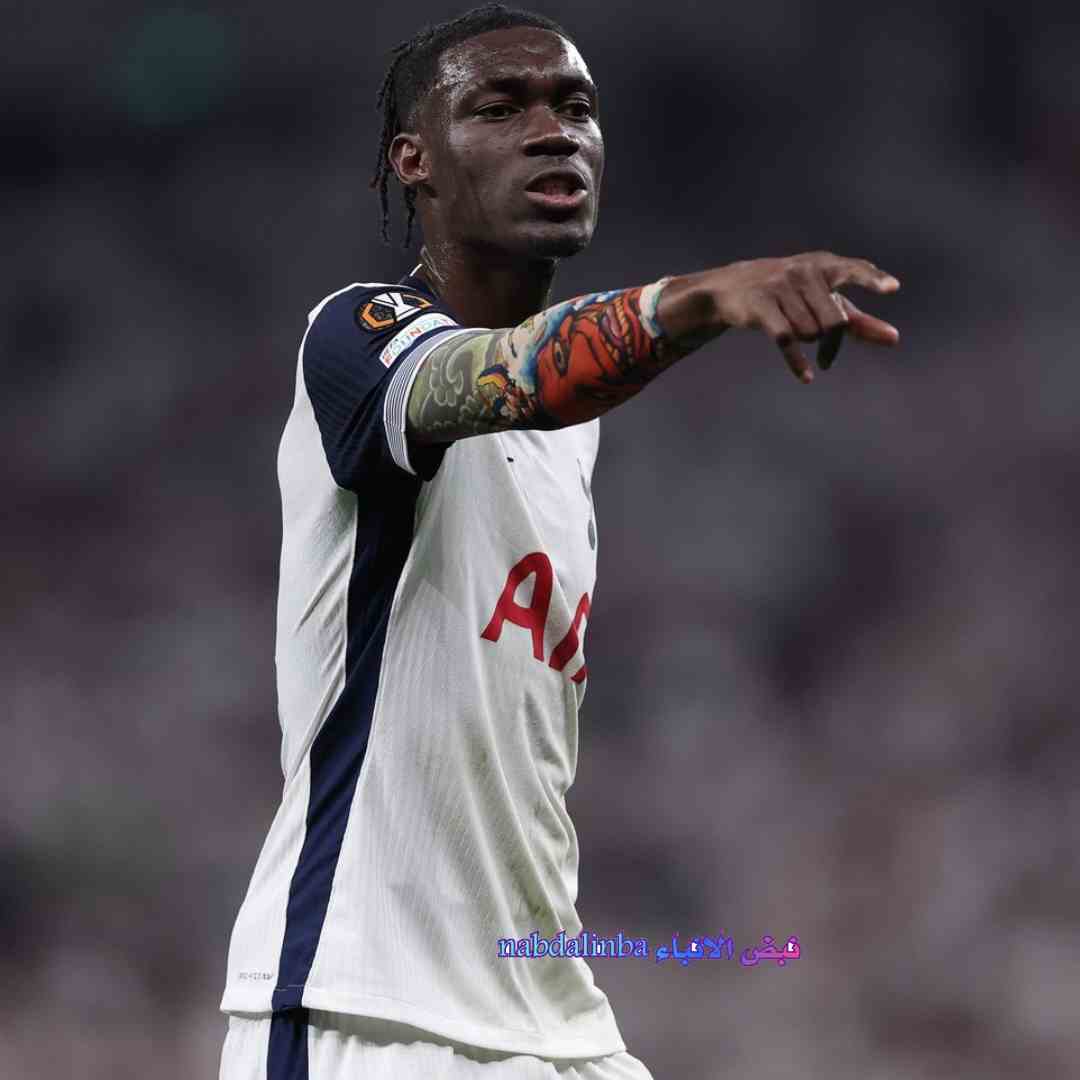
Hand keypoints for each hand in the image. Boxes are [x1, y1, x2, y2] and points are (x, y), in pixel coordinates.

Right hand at [674, 251, 900, 382]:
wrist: (732, 288)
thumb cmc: (789, 295)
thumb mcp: (823, 302)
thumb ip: (858, 321)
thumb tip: (894, 339)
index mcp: (824, 265)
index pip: (854, 271)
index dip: (872, 280)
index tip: (892, 288)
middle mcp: (804, 271)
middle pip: (834, 322)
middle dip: (831, 344)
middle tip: (827, 358)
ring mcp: (781, 286)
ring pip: (810, 332)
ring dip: (807, 343)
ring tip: (797, 336)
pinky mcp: (762, 306)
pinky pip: (787, 340)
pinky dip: (797, 363)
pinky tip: (806, 376)